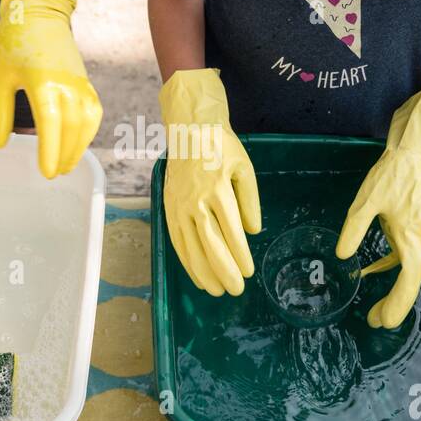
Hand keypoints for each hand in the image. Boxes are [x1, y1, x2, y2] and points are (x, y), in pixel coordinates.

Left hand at [0, 0, 101, 178]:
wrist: (39, 11)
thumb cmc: (15, 42)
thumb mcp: (0, 77)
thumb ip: (0, 111)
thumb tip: (0, 143)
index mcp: (42, 81)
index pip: (51, 124)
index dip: (50, 150)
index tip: (47, 172)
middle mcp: (66, 84)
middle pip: (72, 128)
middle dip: (65, 155)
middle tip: (55, 173)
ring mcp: (80, 82)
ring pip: (86, 122)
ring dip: (79, 146)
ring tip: (66, 163)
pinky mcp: (86, 81)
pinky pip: (93, 111)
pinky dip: (89, 130)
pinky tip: (79, 141)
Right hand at [160, 69, 261, 296]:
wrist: (189, 130)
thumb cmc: (221, 148)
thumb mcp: (244, 169)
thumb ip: (250, 201)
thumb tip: (252, 231)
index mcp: (218, 190)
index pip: (231, 231)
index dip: (240, 255)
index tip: (249, 272)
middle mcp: (196, 201)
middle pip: (210, 244)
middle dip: (224, 271)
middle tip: (236, 290)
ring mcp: (179, 206)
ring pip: (191, 247)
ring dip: (204, 272)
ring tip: (218, 291)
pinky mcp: (168, 208)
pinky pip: (177, 241)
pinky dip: (187, 261)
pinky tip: (197, 276)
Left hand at [336, 89, 420, 328]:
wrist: (413, 153)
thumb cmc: (392, 175)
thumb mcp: (366, 202)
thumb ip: (353, 229)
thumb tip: (342, 257)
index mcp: (411, 240)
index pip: (407, 283)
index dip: (395, 305)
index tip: (381, 321)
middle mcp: (419, 243)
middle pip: (411, 284)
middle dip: (395, 306)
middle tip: (374, 321)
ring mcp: (418, 237)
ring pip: (409, 273)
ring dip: (394, 292)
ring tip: (375, 309)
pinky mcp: (411, 229)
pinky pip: (403, 258)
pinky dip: (389, 269)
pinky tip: (370, 272)